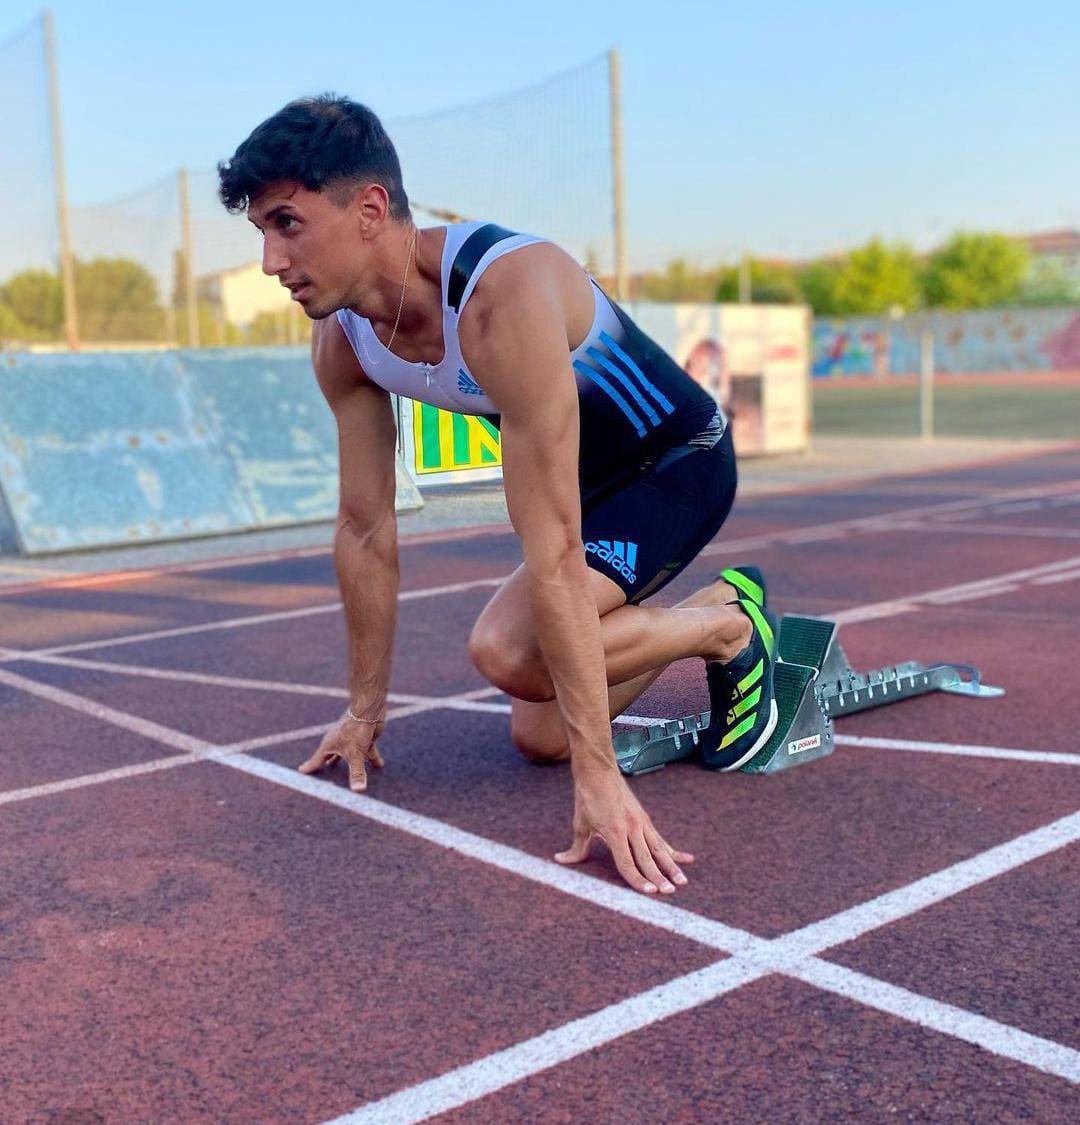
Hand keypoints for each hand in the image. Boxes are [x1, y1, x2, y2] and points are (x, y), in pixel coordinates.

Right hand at [298, 711, 384, 791]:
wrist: (368, 710)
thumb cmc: (356, 729)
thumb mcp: (356, 754)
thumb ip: (357, 773)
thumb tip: (358, 791)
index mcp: (330, 746)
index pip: (317, 760)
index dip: (310, 767)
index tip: (300, 771)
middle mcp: (339, 743)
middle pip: (331, 757)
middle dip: (328, 765)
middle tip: (323, 773)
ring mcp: (352, 740)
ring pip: (349, 756)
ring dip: (350, 765)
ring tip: (346, 774)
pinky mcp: (364, 739)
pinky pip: (367, 752)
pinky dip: (371, 759)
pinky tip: (379, 765)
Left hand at [554, 767, 692, 893]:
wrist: (598, 771)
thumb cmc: (588, 798)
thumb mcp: (580, 824)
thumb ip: (576, 847)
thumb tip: (561, 861)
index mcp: (615, 831)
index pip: (627, 862)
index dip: (637, 879)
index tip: (649, 892)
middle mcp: (631, 828)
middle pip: (647, 858)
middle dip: (659, 877)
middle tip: (670, 892)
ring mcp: (641, 822)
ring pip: (659, 849)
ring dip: (672, 866)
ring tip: (683, 882)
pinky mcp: (645, 819)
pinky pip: (660, 839)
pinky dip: (673, 850)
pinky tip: (688, 859)